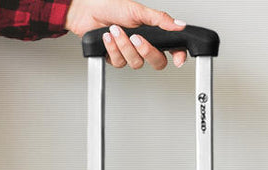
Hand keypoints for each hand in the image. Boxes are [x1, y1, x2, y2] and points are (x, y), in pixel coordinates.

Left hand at [63, 0, 188, 69]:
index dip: (178, 55)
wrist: (88, 12)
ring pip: (135, 63)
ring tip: (115, 29)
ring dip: (124, 46)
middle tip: (137, 38)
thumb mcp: (139, 11)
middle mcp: (143, 45)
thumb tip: (179, 25)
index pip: (171, 48)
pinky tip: (107, 37)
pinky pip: (119, 62)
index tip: (178, 60)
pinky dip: (112, 48)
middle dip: (146, 51)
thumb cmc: (112, 7)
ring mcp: (129, 53)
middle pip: (156, 62)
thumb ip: (159, 20)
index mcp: (153, 33)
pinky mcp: (115, 59)